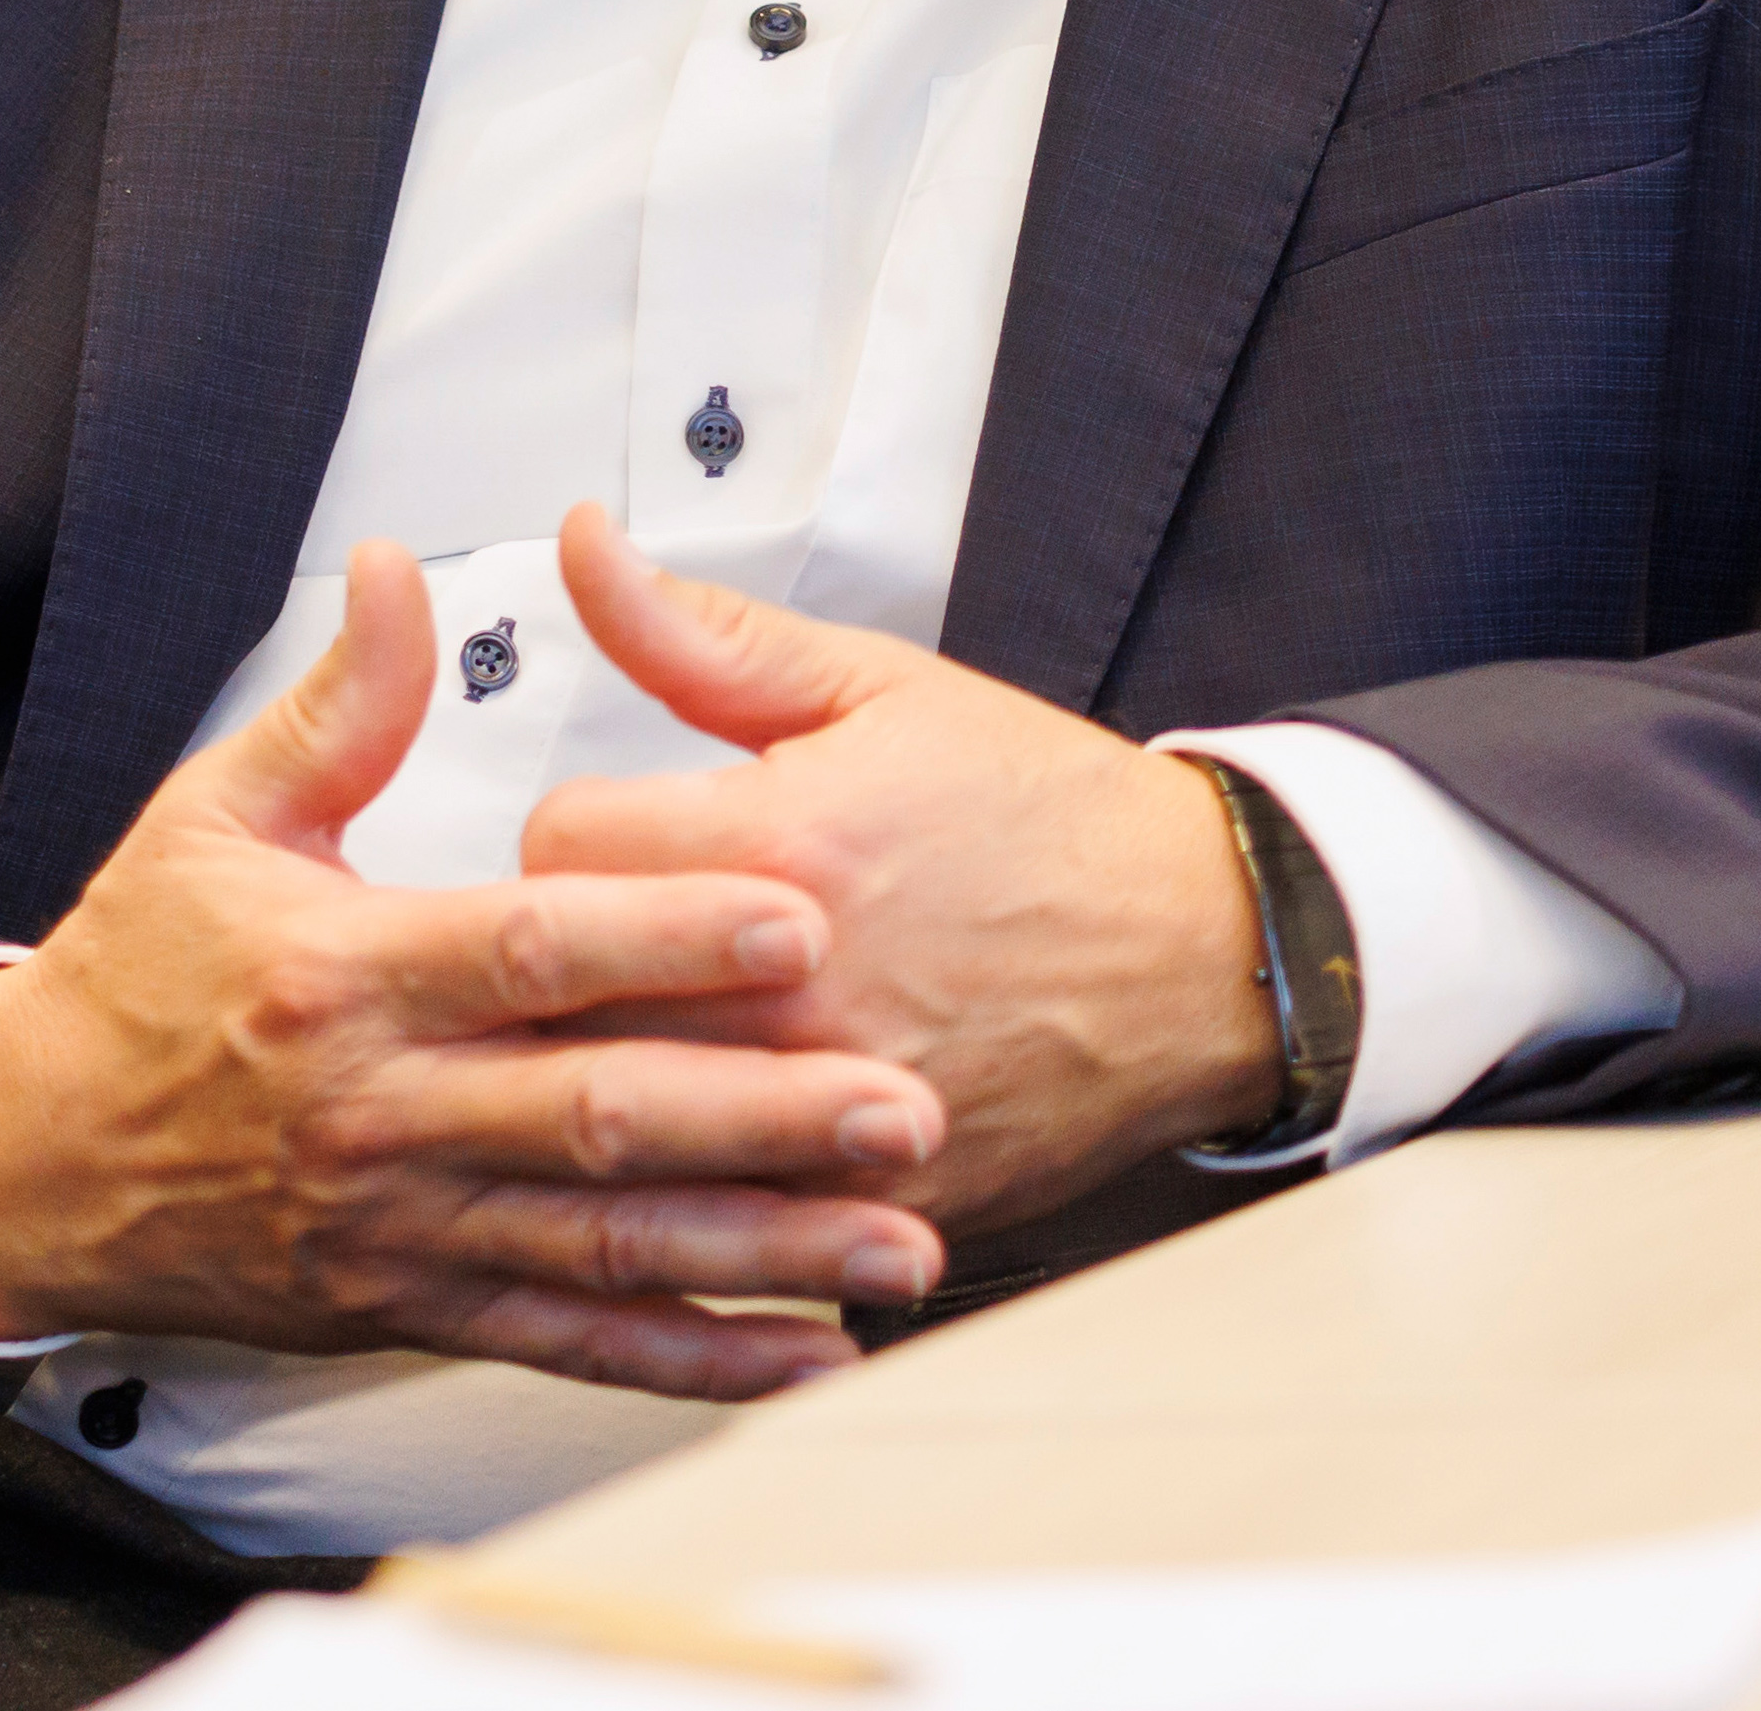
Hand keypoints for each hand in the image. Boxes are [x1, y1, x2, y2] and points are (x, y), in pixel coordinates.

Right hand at [0, 541, 957, 1395]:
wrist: (33, 1160)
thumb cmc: (135, 980)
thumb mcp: (210, 817)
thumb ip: (333, 706)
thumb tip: (400, 572)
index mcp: (344, 974)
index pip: (529, 951)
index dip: (666, 935)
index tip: (794, 918)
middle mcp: (383, 1113)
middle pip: (599, 1116)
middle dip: (764, 1117)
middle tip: (903, 1105)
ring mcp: (404, 1227)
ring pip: (608, 1248)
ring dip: (762, 1253)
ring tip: (898, 1246)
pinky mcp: (414, 1307)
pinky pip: (571, 1346)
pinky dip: (690, 1362)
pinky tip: (799, 1355)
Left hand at [521, 505, 1273, 1228]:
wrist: (1206, 949)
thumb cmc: (1047, 819)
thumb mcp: (873, 688)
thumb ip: (699, 632)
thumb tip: (584, 548)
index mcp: (778, 844)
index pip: (554, 853)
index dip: (571, 839)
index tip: (612, 843)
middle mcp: (795, 988)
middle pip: (565, 995)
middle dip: (566, 962)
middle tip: (611, 941)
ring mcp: (830, 1109)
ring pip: (622, 1119)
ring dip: (610, 1076)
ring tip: (645, 1033)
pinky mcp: (869, 1198)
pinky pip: (717, 1212)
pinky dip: (697, 1177)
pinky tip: (713, 1132)